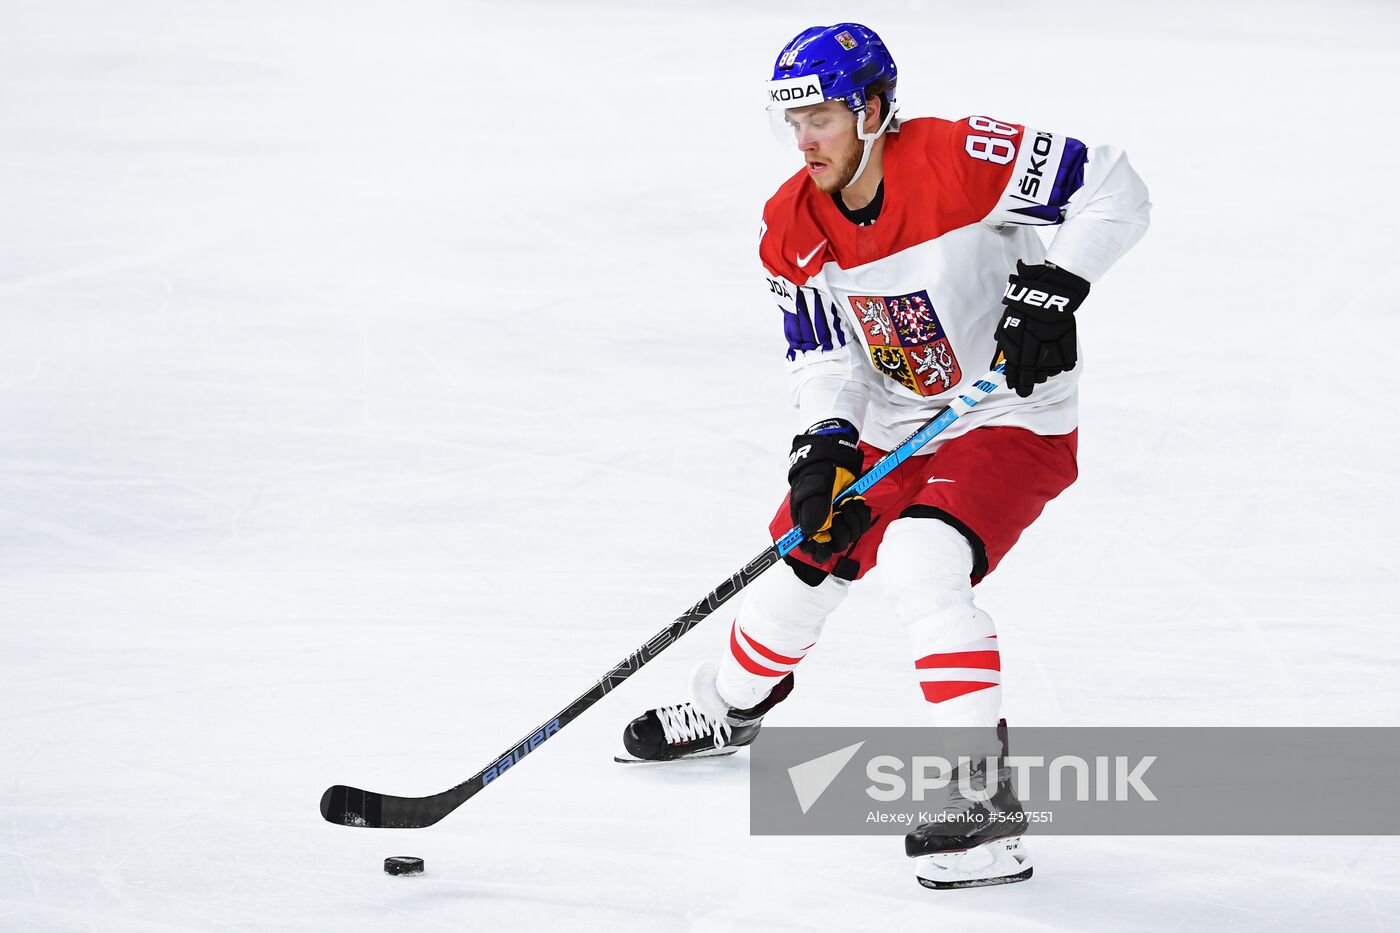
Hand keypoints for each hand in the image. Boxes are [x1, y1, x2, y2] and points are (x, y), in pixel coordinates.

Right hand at [787, 419, 872, 561]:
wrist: (833, 458)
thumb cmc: (816, 474)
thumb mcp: (812, 491)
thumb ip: (811, 511)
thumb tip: (811, 532)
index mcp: (808, 525)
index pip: (812, 550)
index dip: (820, 550)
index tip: (825, 542)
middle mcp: (824, 527)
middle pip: (836, 545)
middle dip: (842, 530)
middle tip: (840, 512)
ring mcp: (840, 521)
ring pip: (852, 535)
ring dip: (853, 519)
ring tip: (848, 502)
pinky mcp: (853, 515)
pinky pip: (862, 525)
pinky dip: (862, 513)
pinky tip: (856, 502)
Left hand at [994, 261, 1090, 397]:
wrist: (1052, 291)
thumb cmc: (1025, 305)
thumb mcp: (1008, 321)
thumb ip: (1005, 343)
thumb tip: (999, 363)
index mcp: (1017, 341)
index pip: (1015, 369)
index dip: (1015, 381)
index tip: (1015, 388)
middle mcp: (1035, 347)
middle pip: (1032, 374)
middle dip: (1029, 383)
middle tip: (1027, 387)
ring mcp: (1052, 346)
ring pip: (1048, 371)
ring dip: (1043, 373)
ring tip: (1040, 370)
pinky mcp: (1068, 344)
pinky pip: (1064, 364)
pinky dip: (1059, 364)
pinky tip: (1054, 360)